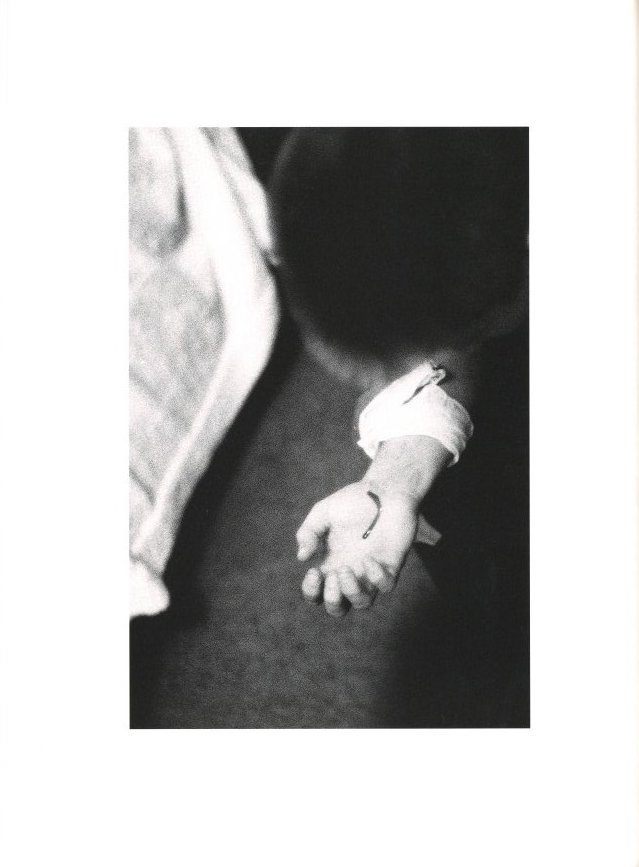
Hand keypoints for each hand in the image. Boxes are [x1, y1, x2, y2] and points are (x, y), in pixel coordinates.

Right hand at [296, 481, 418, 616]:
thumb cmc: (354, 501)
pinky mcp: (392, 566)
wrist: (385, 489)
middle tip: (333, 575)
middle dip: (332, 600)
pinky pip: (386, 586)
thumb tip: (302, 557)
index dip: (311, 591)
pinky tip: (369, 558)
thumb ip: (308, 532)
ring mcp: (371, 572)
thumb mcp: (323, 512)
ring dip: (351, 593)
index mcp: (331, 563)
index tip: (313, 571)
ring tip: (346, 570)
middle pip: (339, 608)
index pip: (317, 593)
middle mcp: (350, 573)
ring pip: (362, 603)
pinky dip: (376, 578)